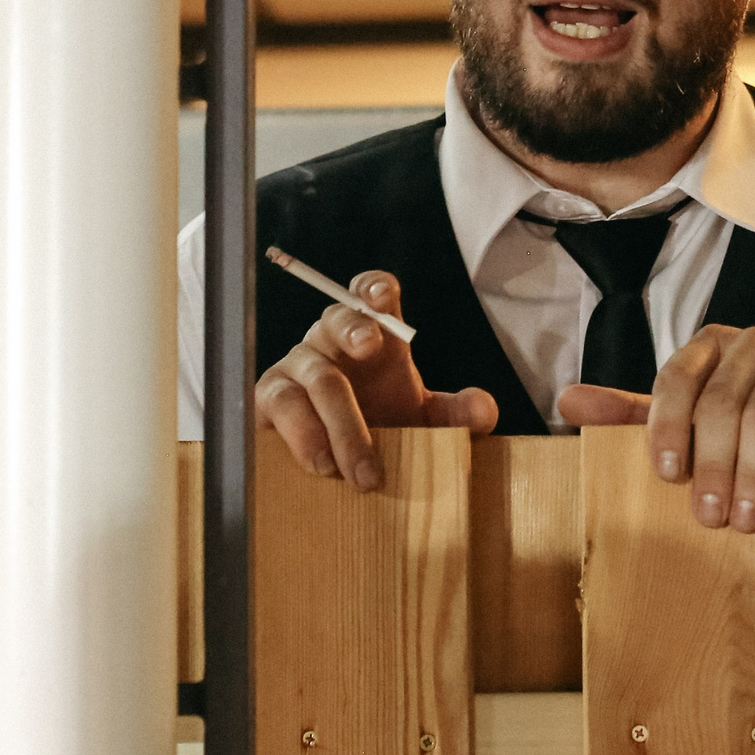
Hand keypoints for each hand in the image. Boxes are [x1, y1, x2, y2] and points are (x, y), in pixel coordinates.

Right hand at [255, 270, 498, 491]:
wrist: (340, 466)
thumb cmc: (383, 424)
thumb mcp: (424, 420)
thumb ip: (458, 413)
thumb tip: (483, 410)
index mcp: (373, 334)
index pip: (368, 293)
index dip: (374, 286)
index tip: (382, 293)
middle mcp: (331, 340)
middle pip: (337, 317)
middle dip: (355, 328)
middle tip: (372, 345)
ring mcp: (298, 365)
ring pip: (315, 375)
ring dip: (340, 420)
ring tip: (358, 468)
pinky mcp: (271, 396)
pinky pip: (281, 405)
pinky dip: (303, 435)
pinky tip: (321, 464)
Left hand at [556, 324, 754, 531]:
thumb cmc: (751, 411)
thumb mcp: (693, 411)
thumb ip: (637, 412)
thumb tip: (566, 402)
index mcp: (706, 346)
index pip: (676, 378)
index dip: (667, 425)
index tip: (666, 474)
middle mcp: (748, 343)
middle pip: (720, 404)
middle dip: (714, 465)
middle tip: (711, 519)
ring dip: (753, 473)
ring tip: (748, 519)